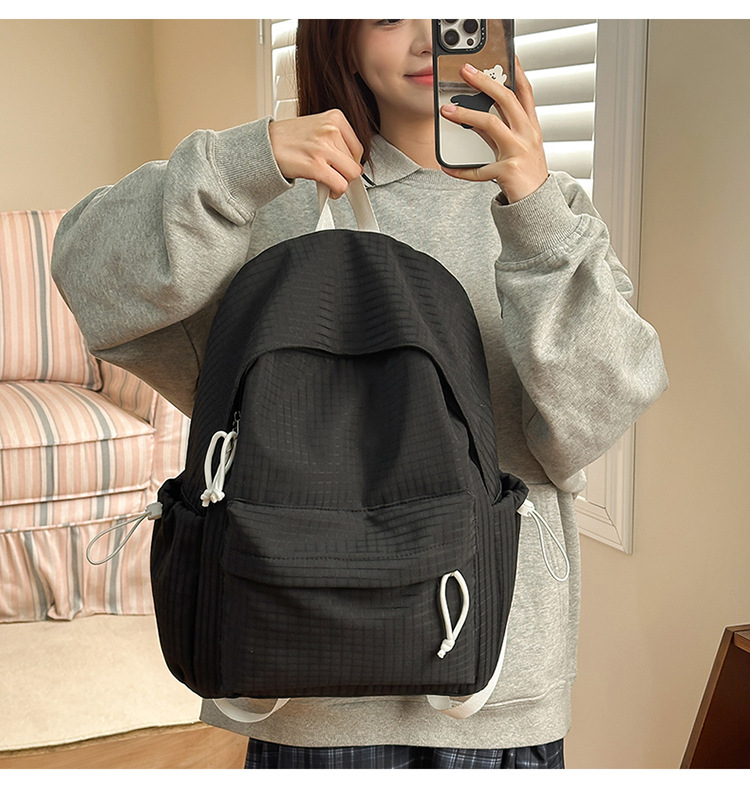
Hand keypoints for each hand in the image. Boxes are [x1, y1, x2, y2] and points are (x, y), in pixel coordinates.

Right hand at [269, 109, 364, 198]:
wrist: (266, 144)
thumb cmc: (288, 138)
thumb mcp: (318, 127)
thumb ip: (337, 141)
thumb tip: (354, 163)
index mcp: (335, 118)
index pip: (358, 148)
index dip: (351, 162)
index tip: (344, 167)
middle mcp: (331, 130)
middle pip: (355, 163)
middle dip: (346, 174)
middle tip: (335, 175)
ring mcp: (324, 148)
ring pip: (350, 175)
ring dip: (341, 183)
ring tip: (329, 180)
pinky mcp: (316, 166)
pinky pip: (340, 185)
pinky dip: (336, 191)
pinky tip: (328, 189)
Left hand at [439, 57, 548, 202]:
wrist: (537, 203)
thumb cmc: (525, 172)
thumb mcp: (515, 145)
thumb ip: (498, 128)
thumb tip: (473, 111)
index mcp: (530, 126)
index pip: (524, 91)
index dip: (515, 70)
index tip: (504, 54)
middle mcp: (527, 134)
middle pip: (507, 100)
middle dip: (485, 82)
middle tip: (465, 71)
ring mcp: (519, 152)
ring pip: (491, 125)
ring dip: (466, 114)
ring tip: (446, 110)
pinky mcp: (508, 171)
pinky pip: (479, 169)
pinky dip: (461, 170)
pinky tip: (447, 167)